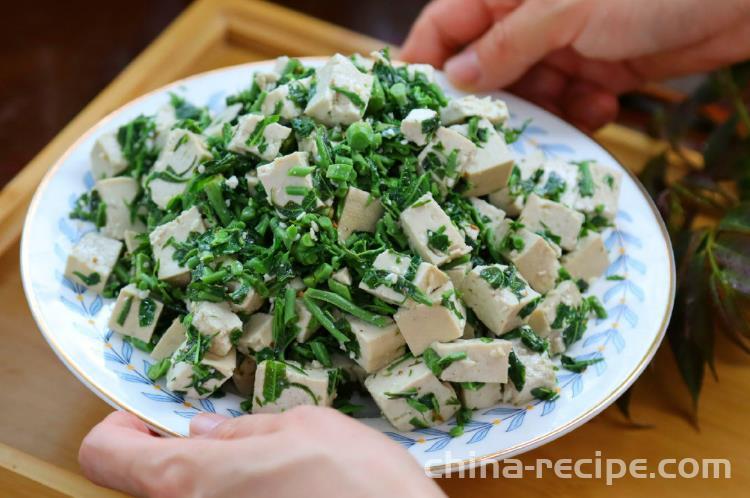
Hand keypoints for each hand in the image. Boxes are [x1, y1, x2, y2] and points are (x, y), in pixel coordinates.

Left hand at [79, 408, 445, 497]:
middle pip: (148, 482)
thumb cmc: (357, 484)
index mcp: (193, 480)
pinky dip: (236, 497)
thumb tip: (203, 432)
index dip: (120, 428)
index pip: (106, 455)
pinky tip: (282, 490)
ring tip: (266, 466)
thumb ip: (243, 430)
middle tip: (223, 437)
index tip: (148, 416)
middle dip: (178, 453)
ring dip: (214, 479)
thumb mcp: (304, 427)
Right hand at [402, 0, 749, 130]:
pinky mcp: (600, 67)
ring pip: (528, 93)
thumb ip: (505, 46)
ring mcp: (567, 43)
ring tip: (559, 120)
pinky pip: (569, 102)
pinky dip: (579, 112)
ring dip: (541, 114)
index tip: (408, 107)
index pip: (445, 25)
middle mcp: (532, 17)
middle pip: (484, 68)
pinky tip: (600, 106)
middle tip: (486, 138)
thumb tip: (455, 78)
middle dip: (489, 104)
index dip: (423, 64)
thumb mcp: (565, 12)